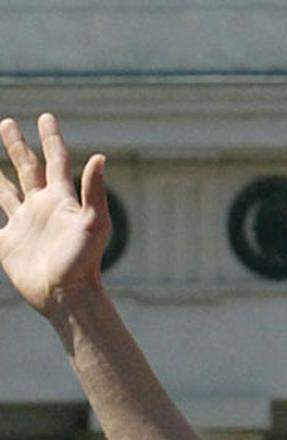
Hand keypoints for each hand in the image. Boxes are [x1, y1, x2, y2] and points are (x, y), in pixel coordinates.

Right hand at [0, 113, 108, 317]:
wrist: (67, 298)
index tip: (46, 117)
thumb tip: (101, 156)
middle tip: (6, 123)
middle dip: (17, 147)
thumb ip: (94, 191)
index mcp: (60, 200)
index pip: (55, 161)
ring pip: (6, 193)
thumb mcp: (93, 224)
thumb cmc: (83, 263)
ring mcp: (24, 226)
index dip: (50, 139)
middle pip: (28, 170)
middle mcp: (41, 209)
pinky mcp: (8, 246)